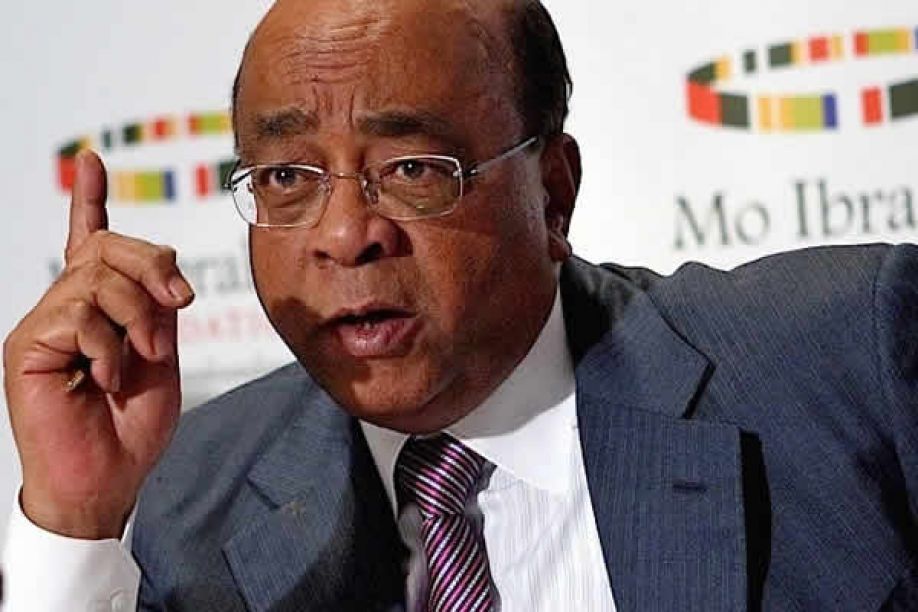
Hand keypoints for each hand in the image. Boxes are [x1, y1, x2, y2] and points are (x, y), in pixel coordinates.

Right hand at [3, 150, 193, 538]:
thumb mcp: (160, 355)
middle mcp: (64, 308)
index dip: (91, 201)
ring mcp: (43, 324)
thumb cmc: (131, 425)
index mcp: (97, 309)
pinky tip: (107, 376)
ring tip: (140, 356)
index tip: (94, 161)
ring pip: (96, 276)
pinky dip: (108, 344)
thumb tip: (158, 271)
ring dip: (136, 315)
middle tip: (177, 305)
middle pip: (107, 247)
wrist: (108, 480)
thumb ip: (155, 308)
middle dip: (154, 266)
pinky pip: (78, 313)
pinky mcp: (27, 344)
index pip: (89, 243)